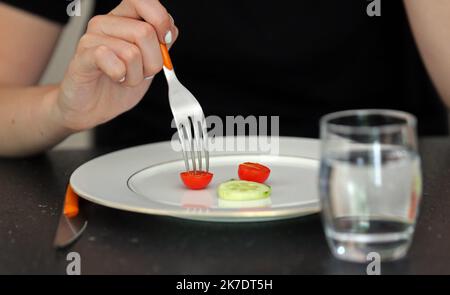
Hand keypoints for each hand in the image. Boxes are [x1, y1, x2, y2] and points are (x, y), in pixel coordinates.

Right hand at [55, 0, 177, 130]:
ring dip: (135, 75)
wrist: (92, 106)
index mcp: (123, 19)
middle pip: (145, 32)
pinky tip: (114, 77)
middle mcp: (106, 23)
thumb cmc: (118, 82)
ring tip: (125, 78)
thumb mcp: (148, 62)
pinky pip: (110, 59)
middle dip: (152, 62)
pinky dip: (120, 75)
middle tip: (141, 71)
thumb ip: (161, 44)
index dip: (160, 19)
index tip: (164, 41)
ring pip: (132, 52)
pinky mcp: (82, 57)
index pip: (144, 0)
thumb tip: (170, 30)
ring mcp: (91, 38)